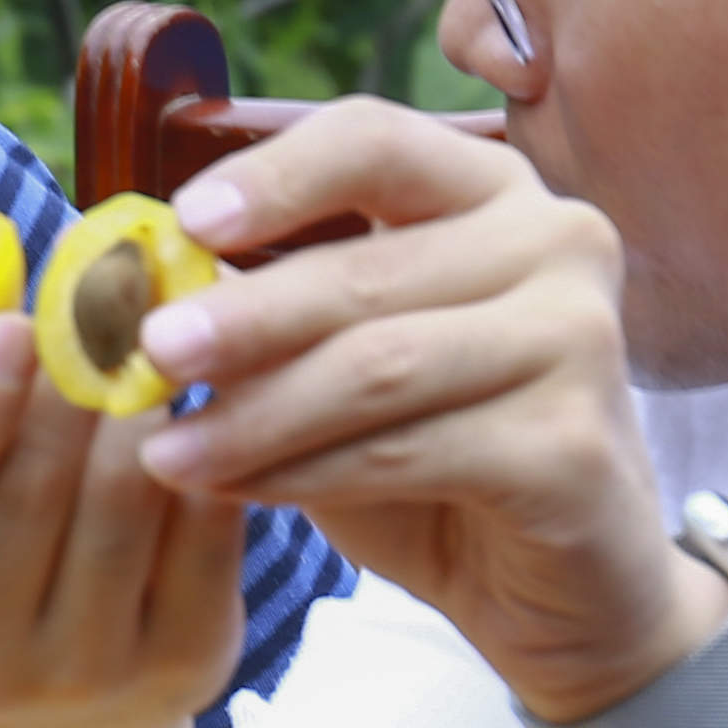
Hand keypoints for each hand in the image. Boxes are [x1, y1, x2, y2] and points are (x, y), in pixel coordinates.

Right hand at [0, 304, 259, 727]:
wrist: (56, 696)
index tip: (13, 325)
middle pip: (29, 493)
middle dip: (66, 383)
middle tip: (95, 307)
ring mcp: (79, 679)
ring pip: (123, 498)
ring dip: (135, 405)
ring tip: (137, 354)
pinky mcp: (181, 668)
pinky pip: (203, 527)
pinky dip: (202, 448)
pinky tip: (192, 409)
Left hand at [128, 103, 724, 722]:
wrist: (560, 586)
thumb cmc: (438, 452)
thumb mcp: (340, 364)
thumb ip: (270, 315)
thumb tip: (146, 281)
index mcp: (491, 191)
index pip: (376, 141)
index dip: (275, 176)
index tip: (186, 223)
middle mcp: (557, 242)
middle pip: (365, 268)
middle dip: (240, 318)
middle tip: (145, 351)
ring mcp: (581, 340)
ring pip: (379, 366)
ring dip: (254, 413)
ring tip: (163, 449)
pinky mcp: (575, 444)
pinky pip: (406, 450)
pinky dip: (302, 473)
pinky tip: (232, 489)